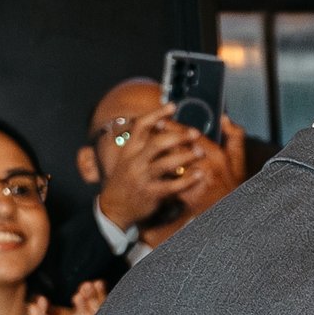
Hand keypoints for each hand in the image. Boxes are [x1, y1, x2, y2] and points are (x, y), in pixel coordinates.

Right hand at [101, 105, 242, 227]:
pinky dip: (188, 180)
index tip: (173, 106)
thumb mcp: (127, 159)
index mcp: (129, 150)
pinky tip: (199, 175)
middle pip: (158, 142)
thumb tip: (163, 125)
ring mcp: (143, 178)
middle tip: (195, 133)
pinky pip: (173, 185)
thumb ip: (142, 144)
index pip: (141, 125)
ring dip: (186, 156)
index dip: (157, 114)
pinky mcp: (151, 194)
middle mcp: (135, 161)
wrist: (113, 208)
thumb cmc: (124, 182)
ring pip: (167, 163)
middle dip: (179, 136)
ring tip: (200, 153)